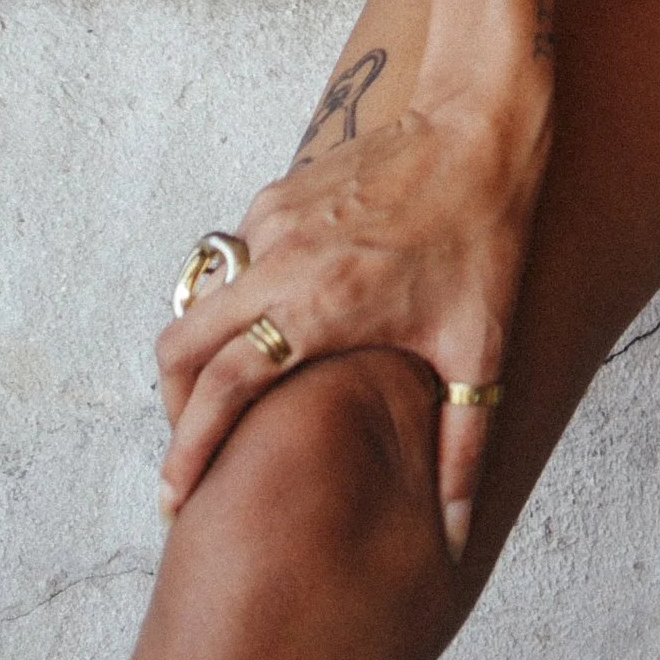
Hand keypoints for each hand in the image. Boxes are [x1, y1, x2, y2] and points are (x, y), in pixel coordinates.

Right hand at [155, 86, 550, 559]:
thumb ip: (464, 447)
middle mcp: (282, 262)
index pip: (222, 389)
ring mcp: (272, 221)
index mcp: (322, 307)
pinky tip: (277, 324)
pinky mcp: (277, 194)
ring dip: (204, 352)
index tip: (175, 498)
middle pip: (181, 346)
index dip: (189, 451)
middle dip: (176, 406)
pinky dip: (236, 301)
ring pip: (200, 301)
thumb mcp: (480, 350)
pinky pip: (234, 261)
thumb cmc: (484, 236)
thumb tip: (458, 534)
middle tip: (196, 447)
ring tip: (233, 396)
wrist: (480, 126)